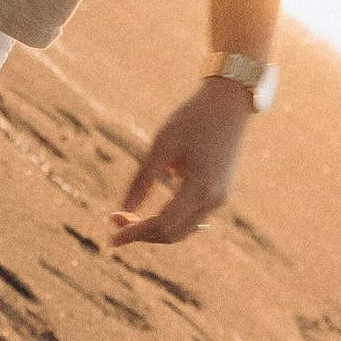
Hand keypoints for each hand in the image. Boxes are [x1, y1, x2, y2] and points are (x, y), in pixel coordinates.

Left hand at [112, 74, 251, 244]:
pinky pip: (192, 219)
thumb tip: (122, 210)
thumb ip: (143, 180)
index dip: (135, 232)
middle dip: (141, 232)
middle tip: (114, 218)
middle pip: (172, 234)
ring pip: (183, 230)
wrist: (229, 103)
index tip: (111, 237)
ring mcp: (220, 199)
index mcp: (200, 188)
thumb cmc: (192, 119)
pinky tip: (152, 215)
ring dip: (155, 229)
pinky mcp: (220, 193)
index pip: (162, 224)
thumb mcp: (162, 145)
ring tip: (128, 216)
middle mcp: (213, 200)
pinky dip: (170, 221)